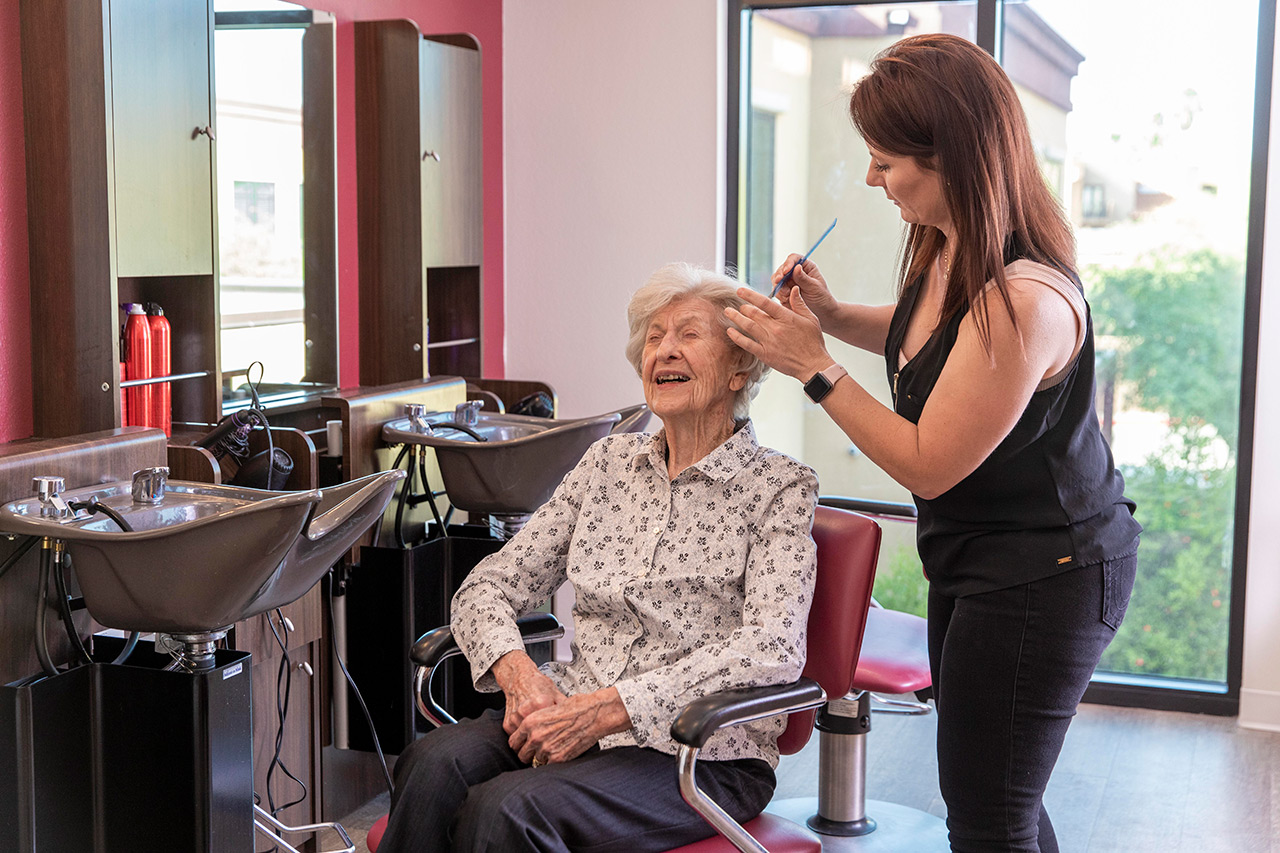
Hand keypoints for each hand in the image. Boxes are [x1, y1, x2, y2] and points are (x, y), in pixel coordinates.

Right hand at [491, 650, 565, 735]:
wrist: (519, 678)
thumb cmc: (537, 684)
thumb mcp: (555, 692)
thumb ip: (565, 707)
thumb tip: (578, 718)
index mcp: (541, 702)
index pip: (552, 725)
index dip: (559, 732)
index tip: (562, 736)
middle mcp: (526, 710)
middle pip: (539, 735)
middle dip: (546, 740)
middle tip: (552, 742)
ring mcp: (515, 718)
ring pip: (528, 738)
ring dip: (534, 740)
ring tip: (541, 738)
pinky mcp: (507, 723)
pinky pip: (518, 737)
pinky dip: (525, 738)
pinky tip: (530, 732)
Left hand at [509, 688, 631, 765]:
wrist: (592, 714)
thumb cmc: (575, 708)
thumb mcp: (548, 709)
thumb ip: (536, 722)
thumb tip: (531, 732)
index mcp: (530, 722)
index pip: (513, 742)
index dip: (519, 746)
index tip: (522, 748)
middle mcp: (535, 736)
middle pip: (522, 755)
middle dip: (528, 755)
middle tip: (535, 754)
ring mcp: (546, 748)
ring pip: (536, 761)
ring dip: (543, 758)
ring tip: (553, 750)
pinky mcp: (558, 758)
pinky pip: (548, 766)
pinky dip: (553, 763)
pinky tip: (560, 754)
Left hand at [726, 286, 834, 381]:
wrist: (813, 365)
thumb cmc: (813, 341)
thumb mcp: (810, 319)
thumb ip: (799, 303)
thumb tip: (793, 288)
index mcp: (786, 318)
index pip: (765, 302)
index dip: (750, 295)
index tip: (740, 290)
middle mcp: (775, 328)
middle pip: (754, 313)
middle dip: (743, 306)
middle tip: (737, 303)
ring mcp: (769, 342)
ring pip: (748, 326)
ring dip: (736, 318)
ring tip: (728, 312)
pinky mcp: (765, 354)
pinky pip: (747, 344)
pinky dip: (737, 337)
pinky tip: (730, 331)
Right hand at [772, 255, 837, 326]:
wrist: (822, 313)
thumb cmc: (822, 298)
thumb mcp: (815, 287)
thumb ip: (804, 278)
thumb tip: (796, 267)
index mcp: (806, 267)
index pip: (794, 259)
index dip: (788, 263)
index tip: (786, 271)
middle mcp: (796, 272)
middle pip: (782, 268)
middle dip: (780, 275)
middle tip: (779, 282)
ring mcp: (789, 282)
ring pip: (777, 279)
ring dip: (779, 286)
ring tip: (786, 294)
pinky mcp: (784, 292)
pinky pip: (777, 291)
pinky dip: (779, 294)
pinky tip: (786, 299)